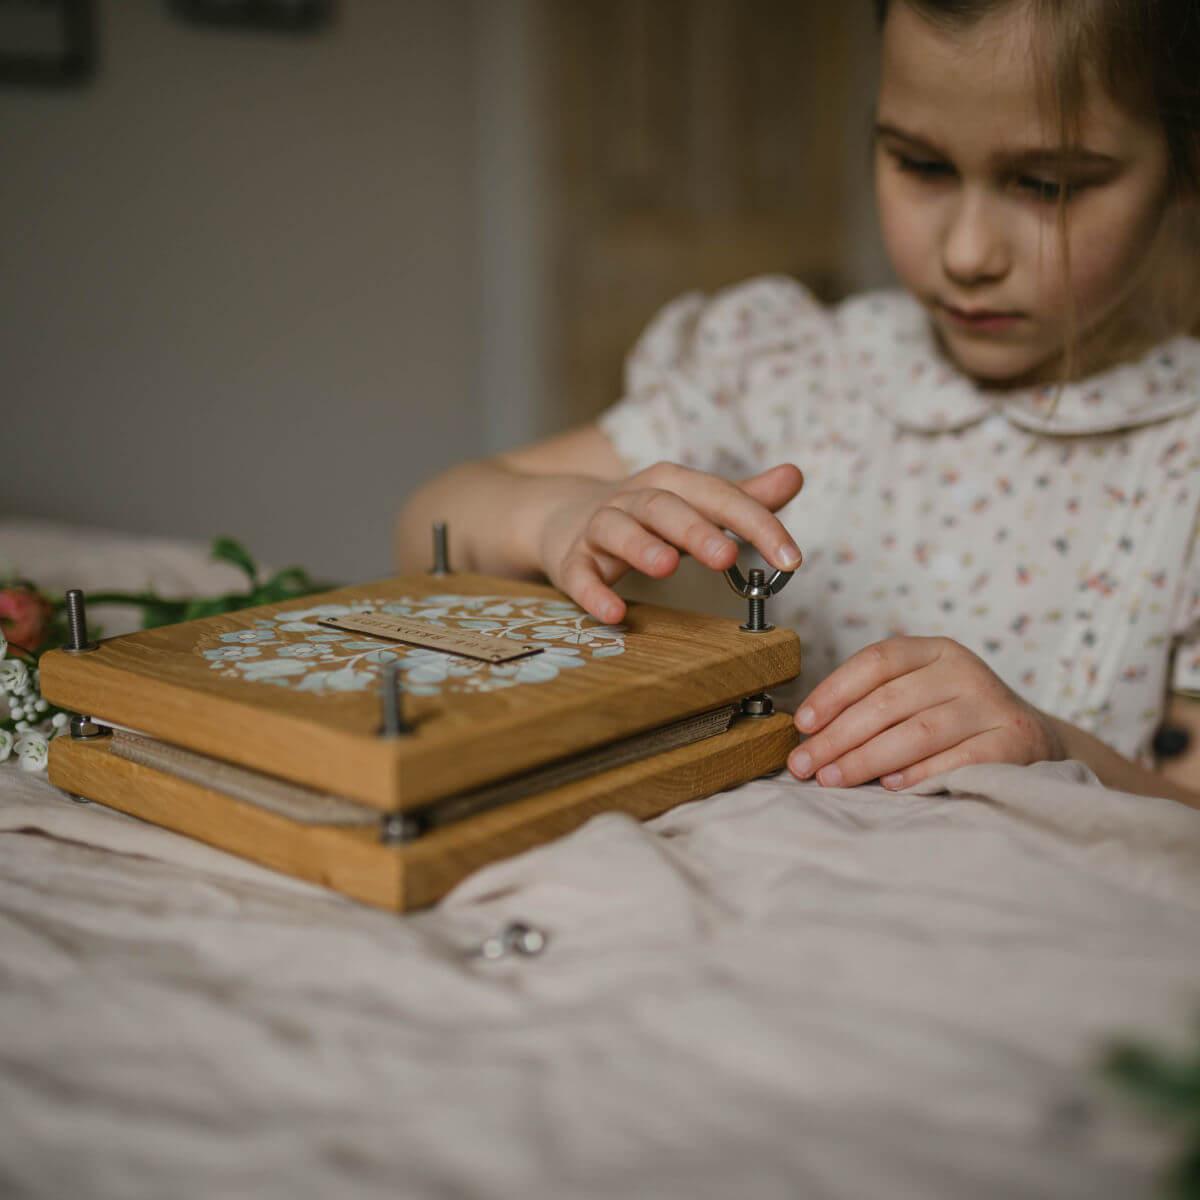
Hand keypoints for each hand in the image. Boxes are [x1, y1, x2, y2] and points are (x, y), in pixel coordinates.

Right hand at [537, 461, 803, 623]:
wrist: (563, 516)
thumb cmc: (646, 515)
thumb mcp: (693, 501)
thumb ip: (743, 497)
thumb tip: (794, 475)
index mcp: (671, 484)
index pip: (717, 496)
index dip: (756, 523)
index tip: (790, 558)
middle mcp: (633, 500)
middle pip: (664, 506)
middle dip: (695, 529)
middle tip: (728, 556)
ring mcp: (598, 529)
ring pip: (616, 529)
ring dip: (640, 546)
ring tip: (667, 567)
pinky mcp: (571, 561)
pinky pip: (579, 575)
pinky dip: (593, 592)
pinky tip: (614, 612)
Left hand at [787, 636, 1065, 788]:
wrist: (1033, 741)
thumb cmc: (956, 719)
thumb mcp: (921, 693)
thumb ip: (874, 703)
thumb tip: (810, 734)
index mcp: (936, 651)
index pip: (877, 661)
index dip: (833, 691)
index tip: (802, 724)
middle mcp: (965, 671)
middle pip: (889, 701)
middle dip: (838, 736)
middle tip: (804, 765)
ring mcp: (991, 706)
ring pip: (917, 732)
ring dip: (867, 759)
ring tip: (832, 778)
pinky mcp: (1012, 743)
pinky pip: (957, 761)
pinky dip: (919, 775)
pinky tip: (889, 787)